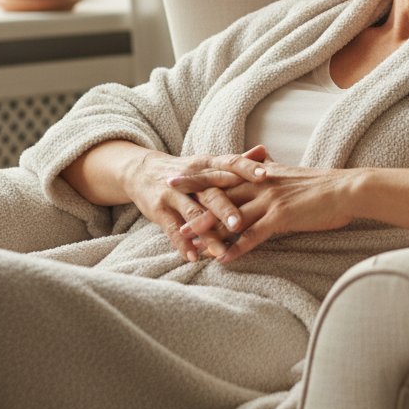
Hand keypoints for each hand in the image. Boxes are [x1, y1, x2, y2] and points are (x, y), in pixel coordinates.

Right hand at [123, 146, 269, 261]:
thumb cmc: (188, 171)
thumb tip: (264, 151)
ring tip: (221, 250)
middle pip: (212, 192)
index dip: (247, 169)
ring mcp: (174, 194)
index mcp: (208, 164)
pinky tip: (193, 257)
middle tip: (241, 224)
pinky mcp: (159, 210)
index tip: (265, 177)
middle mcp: (192, 177)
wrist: (143, 171)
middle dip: (226, 208)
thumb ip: (236, 161)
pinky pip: (172, 229)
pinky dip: (182, 244)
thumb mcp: (210, 163)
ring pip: (193, 214)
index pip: (230, 163)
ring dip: (207, 233)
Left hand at [169, 160, 356, 262]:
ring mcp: (270, 200)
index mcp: (263, 174)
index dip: (199, 177)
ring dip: (208, 229)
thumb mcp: (293, 175)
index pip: (224, 174)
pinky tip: (224, 259)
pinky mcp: (281, 216)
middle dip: (193, 197)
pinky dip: (237, 248)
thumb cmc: (323, 186)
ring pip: (231, 216)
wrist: (347, 190)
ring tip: (187, 240)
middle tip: (167, 199)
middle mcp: (262, 184)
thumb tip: (262, 169)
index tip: (176, 177)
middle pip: (220, 192)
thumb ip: (273, 173)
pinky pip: (254, 235)